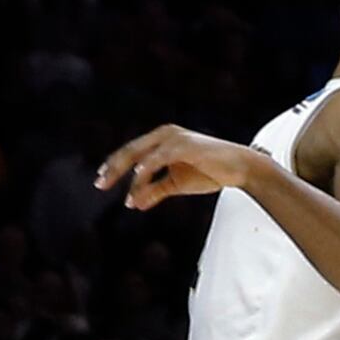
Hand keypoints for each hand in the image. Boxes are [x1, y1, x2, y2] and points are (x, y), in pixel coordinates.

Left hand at [96, 126, 265, 211]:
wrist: (240, 168)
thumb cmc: (211, 171)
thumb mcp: (177, 183)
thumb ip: (155, 191)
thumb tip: (134, 204)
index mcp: (161, 139)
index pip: (131, 151)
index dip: (114, 165)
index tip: (101, 179)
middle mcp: (164, 134)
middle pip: (130, 150)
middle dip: (113, 168)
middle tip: (99, 184)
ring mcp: (173, 138)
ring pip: (141, 155)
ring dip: (129, 176)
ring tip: (124, 195)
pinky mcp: (183, 145)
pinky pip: (157, 159)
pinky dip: (146, 171)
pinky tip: (137, 181)